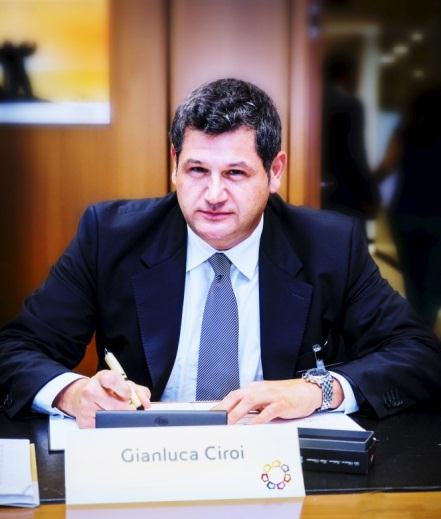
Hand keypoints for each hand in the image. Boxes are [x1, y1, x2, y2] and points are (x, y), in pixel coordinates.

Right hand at [53, 370, 150, 427]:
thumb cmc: (107, 390)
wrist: (82, 397)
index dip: (123, 389)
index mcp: (102, 377)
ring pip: (110, 417)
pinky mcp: (83, 422)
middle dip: (125, 408)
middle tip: (127, 407)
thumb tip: (145, 404)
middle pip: (114, 404)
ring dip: (118, 417)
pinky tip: (107, 418)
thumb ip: (138, 392)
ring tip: (115, 411)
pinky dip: (109, 425)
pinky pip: (103, 427)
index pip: (112, 379)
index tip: (128, 395)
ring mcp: (85, 406)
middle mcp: (90, 389)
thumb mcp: (123, 385)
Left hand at [214, 378, 342, 424]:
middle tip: (214, 420)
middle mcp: (260, 390)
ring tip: (229, 423)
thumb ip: (252, 406)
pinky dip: (259, 418)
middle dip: (225, 408)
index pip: (233, 395)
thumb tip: (235, 416)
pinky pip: (268, 411)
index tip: (210, 415)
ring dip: (238, 412)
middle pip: (237, 396)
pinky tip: (253, 425)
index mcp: (254, 389)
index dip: (220, 405)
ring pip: (250, 401)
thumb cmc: (286, 396)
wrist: (308, 390)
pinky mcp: (282, 403)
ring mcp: (271, 396)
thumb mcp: (265, 398)